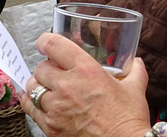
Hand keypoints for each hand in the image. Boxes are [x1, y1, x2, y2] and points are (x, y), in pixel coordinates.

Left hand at [21, 33, 150, 136]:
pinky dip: (31, 102)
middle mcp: (67, 85)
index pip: (53, 45)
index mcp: (86, 70)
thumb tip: (136, 62)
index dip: (45, 41)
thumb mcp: (135, 88)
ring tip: (49, 87)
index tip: (45, 43)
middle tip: (56, 70)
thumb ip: (135, 70)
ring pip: (32, 87)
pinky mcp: (50, 127)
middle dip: (47, 67)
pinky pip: (30, 108)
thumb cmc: (128, 119)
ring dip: (39, 84)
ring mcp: (56, 107)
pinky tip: (38, 101)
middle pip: (41, 67)